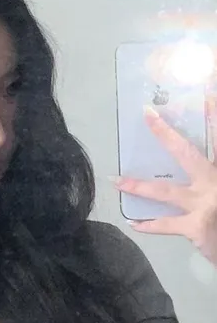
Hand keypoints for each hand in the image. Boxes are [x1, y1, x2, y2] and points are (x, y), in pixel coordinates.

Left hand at [111, 94, 216, 266]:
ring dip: (138, 186)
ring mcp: (204, 203)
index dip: (214, 116)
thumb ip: (211, 176)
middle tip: (148, 115)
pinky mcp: (195, 226)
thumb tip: (195, 174)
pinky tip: (133, 223)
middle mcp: (213, 181)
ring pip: (165, 191)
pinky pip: (165, 225)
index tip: (205, 96)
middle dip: (165, 134)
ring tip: (117, 181)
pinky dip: (148, 226)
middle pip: (186, 153)